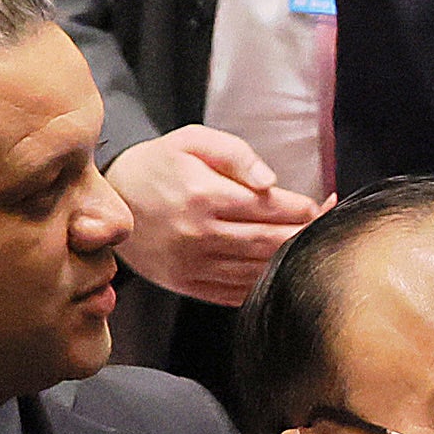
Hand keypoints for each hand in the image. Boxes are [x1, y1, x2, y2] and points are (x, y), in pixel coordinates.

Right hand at [107, 128, 314, 306]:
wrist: (111, 200)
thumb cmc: (158, 166)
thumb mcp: (193, 141)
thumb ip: (236, 154)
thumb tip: (271, 181)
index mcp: (203, 196)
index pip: (270, 208)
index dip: (302, 208)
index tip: (319, 204)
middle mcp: (199, 235)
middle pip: (270, 242)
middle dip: (303, 234)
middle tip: (322, 227)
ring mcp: (193, 265)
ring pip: (258, 270)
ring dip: (289, 260)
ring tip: (306, 246)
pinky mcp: (188, 284)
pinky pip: (237, 292)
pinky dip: (263, 283)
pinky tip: (277, 270)